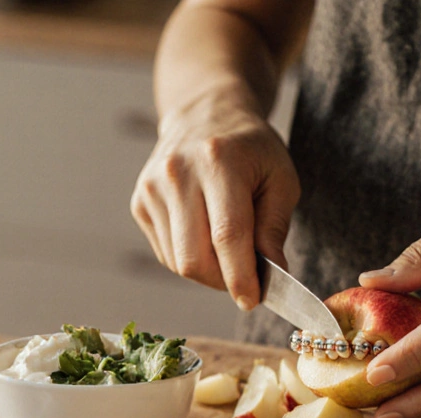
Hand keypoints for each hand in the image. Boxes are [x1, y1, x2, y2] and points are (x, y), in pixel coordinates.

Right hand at [131, 86, 300, 309]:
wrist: (205, 114)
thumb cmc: (251, 149)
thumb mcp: (280, 178)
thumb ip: (275, 227)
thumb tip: (271, 274)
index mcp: (218, 162)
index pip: (227, 236)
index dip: (241, 276)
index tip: (253, 300)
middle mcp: (177, 174)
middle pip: (194, 258)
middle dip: (223, 281)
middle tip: (246, 278)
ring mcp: (151, 189)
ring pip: (177, 263)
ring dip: (208, 271)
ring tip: (228, 250)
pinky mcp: (140, 203)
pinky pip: (166, 254)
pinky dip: (189, 258)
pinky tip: (204, 236)